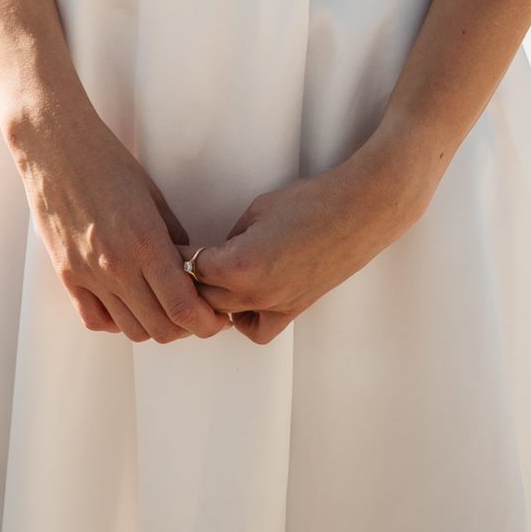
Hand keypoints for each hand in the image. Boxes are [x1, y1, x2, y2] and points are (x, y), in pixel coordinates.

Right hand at [6, 84, 226, 343]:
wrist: (54, 147)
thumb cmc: (107, 161)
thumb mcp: (154, 195)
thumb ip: (174, 237)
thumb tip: (189, 267)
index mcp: (146, 242)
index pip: (183, 308)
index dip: (207, 322)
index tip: (217, 316)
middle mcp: (117, 266)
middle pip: (161, 329)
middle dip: (187, 328)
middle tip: (196, 315)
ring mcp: (89, 274)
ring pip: (131, 329)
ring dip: (154, 327)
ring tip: (162, 309)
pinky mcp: (67, 275)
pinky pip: (95, 319)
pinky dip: (116, 322)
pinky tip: (126, 305)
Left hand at [190, 150, 422, 345]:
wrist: (358, 213)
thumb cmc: (309, 203)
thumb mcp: (256, 211)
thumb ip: (229, 238)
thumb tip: (215, 254)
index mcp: (240, 265)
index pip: (192, 269)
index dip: (181, 256)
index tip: (172, 247)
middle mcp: (256, 293)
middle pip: (204, 297)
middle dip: (191, 279)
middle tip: (184, 260)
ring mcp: (277, 306)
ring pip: (226, 316)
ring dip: (214, 299)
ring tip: (213, 277)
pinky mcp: (295, 310)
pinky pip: (257, 329)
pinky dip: (244, 319)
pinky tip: (244, 297)